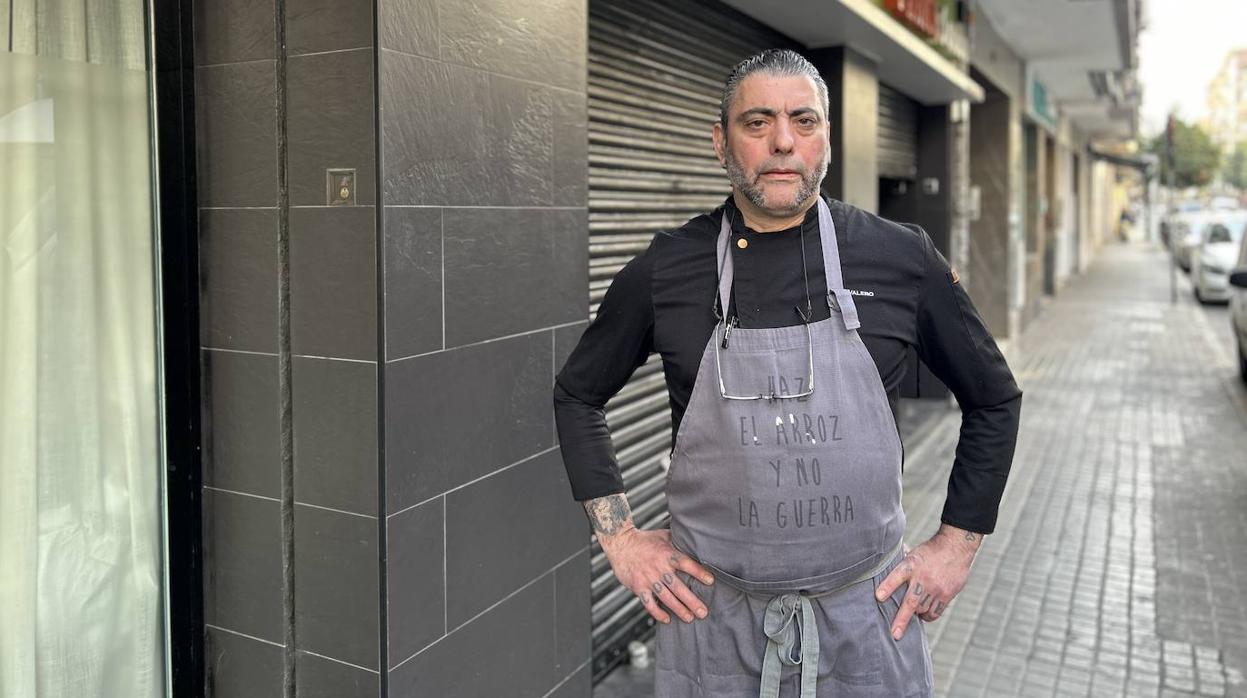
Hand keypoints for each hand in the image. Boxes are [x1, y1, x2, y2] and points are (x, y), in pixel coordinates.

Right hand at [600, 527, 714, 623]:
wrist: (620, 543)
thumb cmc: (644, 540)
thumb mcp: (662, 535)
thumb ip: (678, 541)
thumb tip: (694, 541)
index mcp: (667, 554)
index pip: (686, 564)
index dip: (698, 572)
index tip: (710, 581)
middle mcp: (658, 567)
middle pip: (678, 586)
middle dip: (691, 601)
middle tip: (703, 612)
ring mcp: (648, 578)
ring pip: (666, 597)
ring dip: (678, 609)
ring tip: (690, 618)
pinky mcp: (638, 587)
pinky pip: (648, 603)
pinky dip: (657, 613)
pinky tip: (667, 619)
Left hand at [874, 525, 980, 638]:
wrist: (955, 547)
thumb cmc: (929, 551)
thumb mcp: (912, 554)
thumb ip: (901, 567)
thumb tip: (884, 575)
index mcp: (911, 565)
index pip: (897, 576)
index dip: (887, 587)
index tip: (878, 597)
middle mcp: (923, 578)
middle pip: (910, 602)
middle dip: (901, 620)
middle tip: (895, 634)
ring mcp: (936, 588)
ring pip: (923, 610)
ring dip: (916, 614)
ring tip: (913, 611)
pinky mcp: (947, 594)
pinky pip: (935, 612)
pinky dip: (928, 615)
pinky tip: (924, 613)